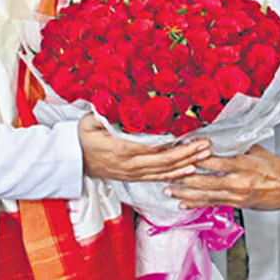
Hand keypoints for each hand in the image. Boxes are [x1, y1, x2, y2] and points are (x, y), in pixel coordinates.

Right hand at [78, 114, 208, 182]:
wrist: (73, 160)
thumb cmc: (81, 138)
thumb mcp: (88, 122)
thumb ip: (101, 113)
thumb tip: (111, 101)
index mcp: (122, 150)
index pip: (153, 149)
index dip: (174, 145)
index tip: (190, 138)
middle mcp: (131, 165)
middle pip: (164, 162)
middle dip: (188, 155)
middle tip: (206, 147)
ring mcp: (133, 174)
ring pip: (164, 172)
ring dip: (186, 165)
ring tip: (205, 158)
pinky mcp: (134, 177)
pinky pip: (158, 178)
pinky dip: (174, 175)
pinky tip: (188, 171)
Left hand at [166, 145, 279, 210]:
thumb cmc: (276, 168)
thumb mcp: (256, 150)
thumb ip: (236, 145)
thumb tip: (218, 137)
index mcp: (242, 164)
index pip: (214, 161)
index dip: (196, 157)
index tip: (181, 151)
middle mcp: (238, 181)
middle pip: (206, 180)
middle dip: (184, 178)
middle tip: (166, 174)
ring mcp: (237, 195)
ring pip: (206, 194)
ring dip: (185, 193)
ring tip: (169, 190)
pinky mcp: (237, 204)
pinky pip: (213, 203)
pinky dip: (197, 203)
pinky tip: (184, 203)